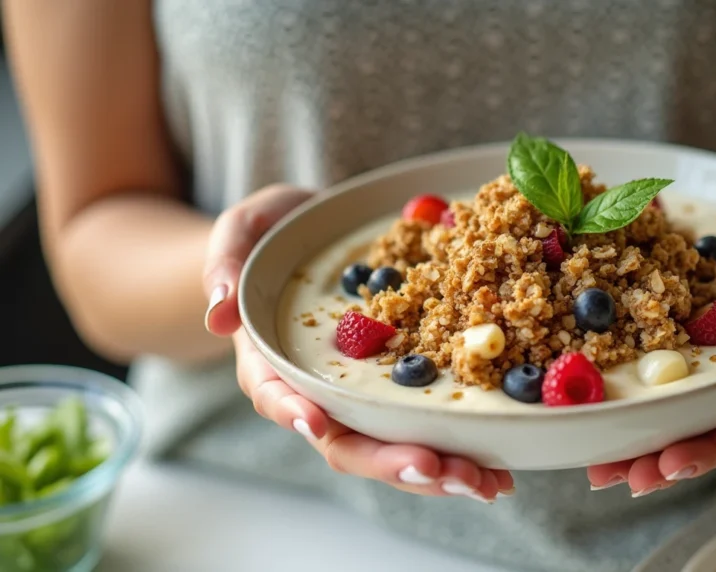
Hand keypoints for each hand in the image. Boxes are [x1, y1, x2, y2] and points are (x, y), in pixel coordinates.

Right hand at [203, 184, 512, 501]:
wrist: (308, 237)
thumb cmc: (270, 236)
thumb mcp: (243, 231)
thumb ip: (224, 262)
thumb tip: (217, 312)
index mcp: (271, 361)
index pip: (276, 395)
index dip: (295, 411)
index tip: (318, 423)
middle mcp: (316, 392)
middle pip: (346, 442)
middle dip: (391, 461)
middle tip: (438, 469)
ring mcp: (360, 398)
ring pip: (392, 448)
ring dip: (439, 473)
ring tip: (486, 484)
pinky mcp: (398, 393)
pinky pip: (426, 430)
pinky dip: (461, 452)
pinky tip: (498, 468)